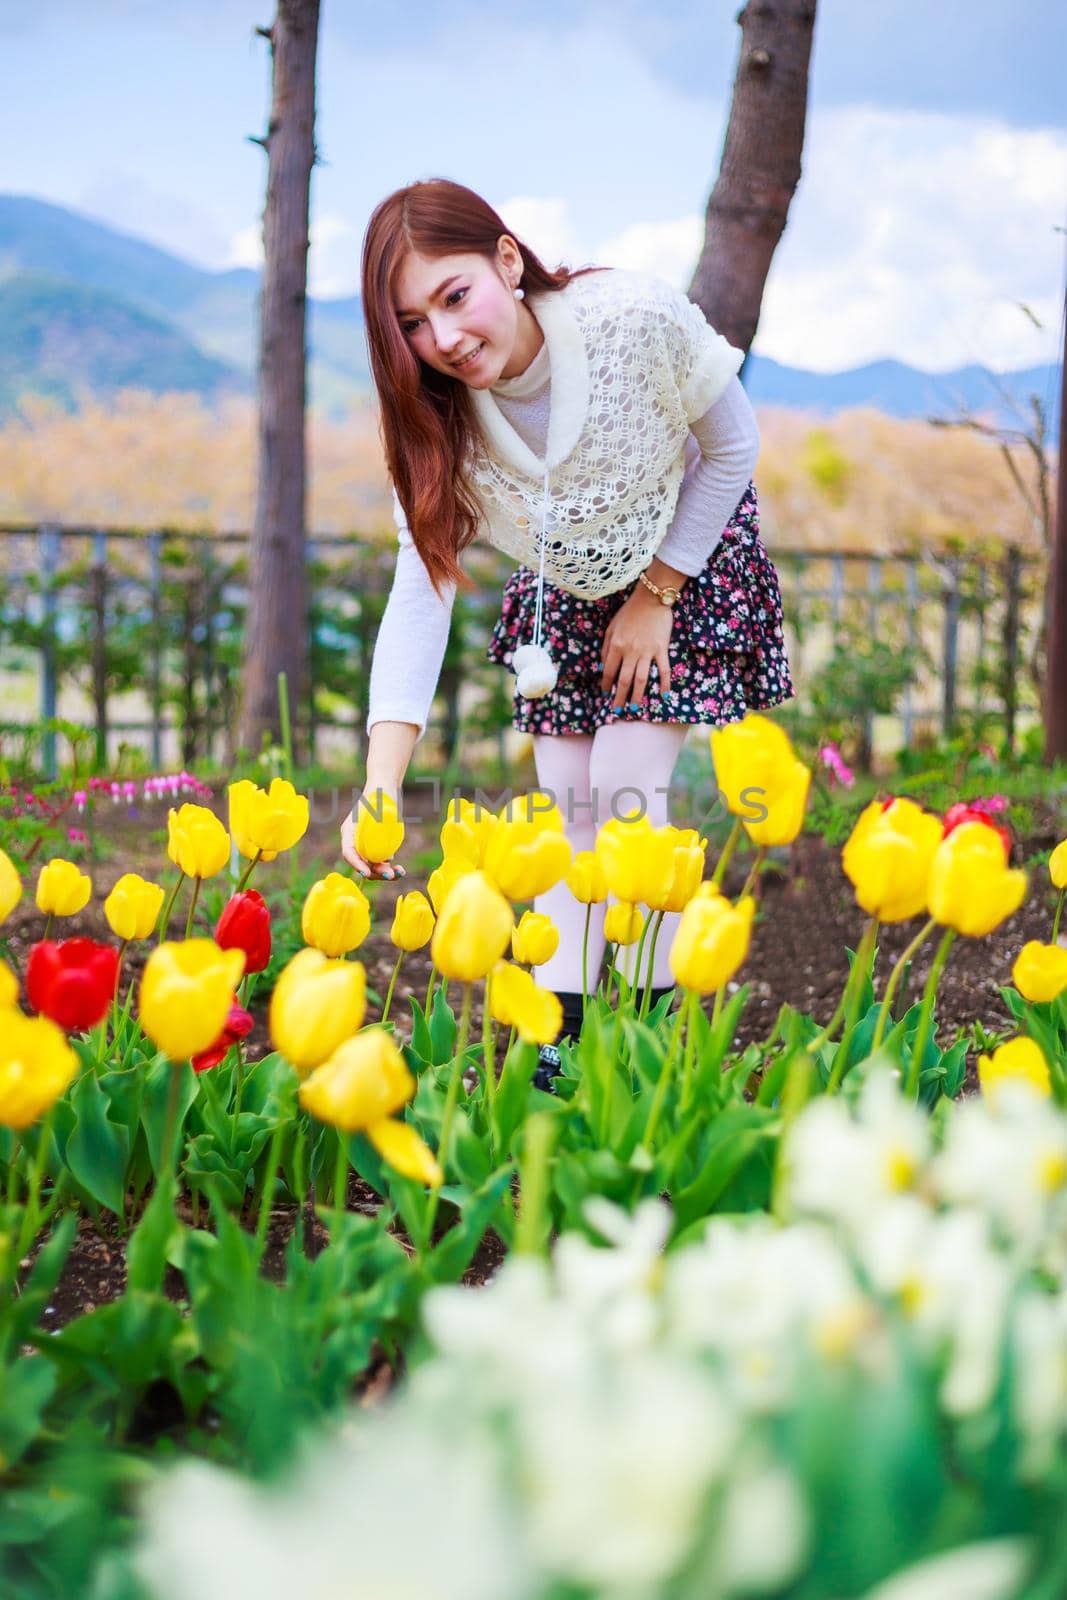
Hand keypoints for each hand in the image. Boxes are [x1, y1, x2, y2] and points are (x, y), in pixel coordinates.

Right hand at [340, 797, 406, 880]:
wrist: (385, 789)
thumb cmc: (379, 794)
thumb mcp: (379, 807)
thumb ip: (380, 822)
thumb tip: (387, 845)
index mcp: (349, 832)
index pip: (349, 853)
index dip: (357, 865)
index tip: (367, 873)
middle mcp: (355, 840)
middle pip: (362, 863)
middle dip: (375, 872)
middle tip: (390, 875)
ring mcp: (367, 844)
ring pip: (373, 865)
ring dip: (385, 873)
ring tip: (400, 873)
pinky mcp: (378, 845)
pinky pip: (381, 861)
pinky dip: (390, 867)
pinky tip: (399, 869)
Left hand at [600, 590, 673, 709]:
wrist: (651, 598)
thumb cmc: (629, 612)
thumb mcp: (611, 627)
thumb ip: (606, 647)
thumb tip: (601, 667)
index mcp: (616, 645)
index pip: (608, 671)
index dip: (606, 684)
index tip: (605, 693)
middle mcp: (631, 651)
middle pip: (624, 680)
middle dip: (620, 697)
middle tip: (617, 710)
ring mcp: (647, 651)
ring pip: (641, 679)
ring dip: (638, 696)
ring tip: (635, 708)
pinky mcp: (662, 649)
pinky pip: (664, 670)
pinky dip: (664, 684)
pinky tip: (664, 695)